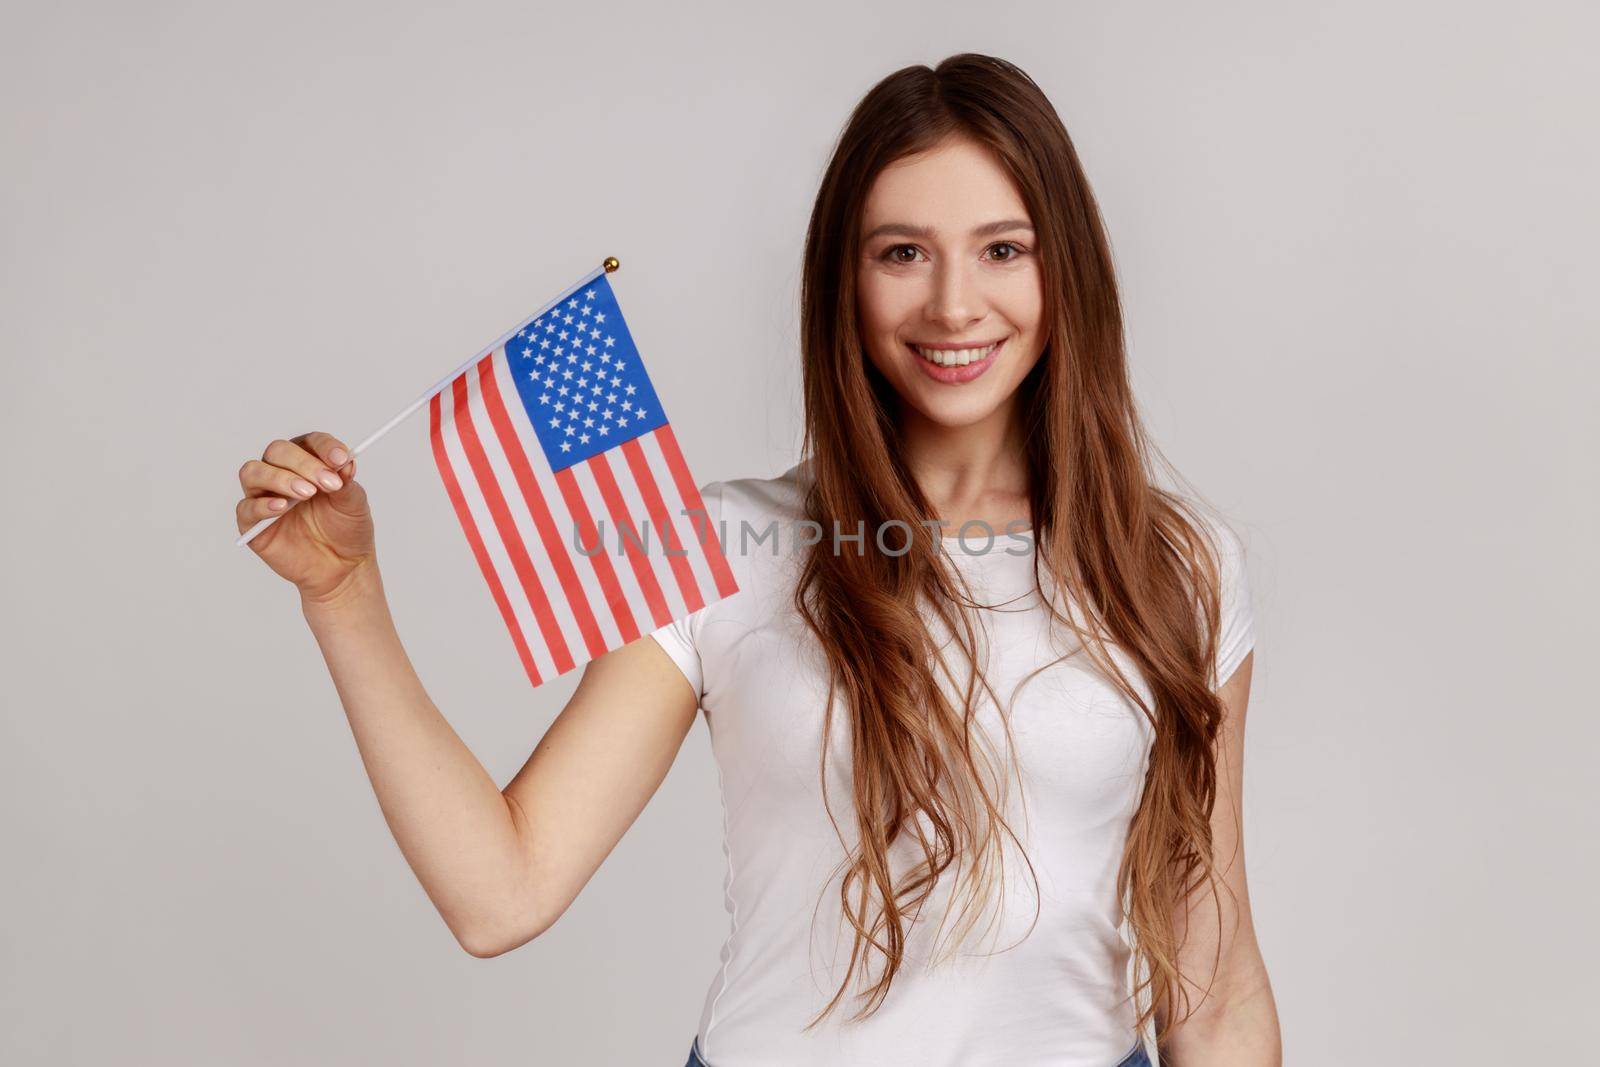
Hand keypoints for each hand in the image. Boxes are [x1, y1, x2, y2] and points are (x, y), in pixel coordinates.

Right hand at [236, 431, 375, 603]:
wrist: (343, 568)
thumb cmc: (346, 530)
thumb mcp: (354, 504)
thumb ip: (346, 482)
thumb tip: (343, 462)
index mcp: (308, 463)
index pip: (309, 442)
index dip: (325, 447)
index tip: (342, 459)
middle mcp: (282, 473)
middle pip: (278, 451)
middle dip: (303, 464)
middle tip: (327, 483)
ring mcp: (263, 497)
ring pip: (253, 472)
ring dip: (279, 478)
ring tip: (306, 494)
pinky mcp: (252, 523)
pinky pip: (246, 508)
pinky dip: (262, 505)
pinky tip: (282, 508)